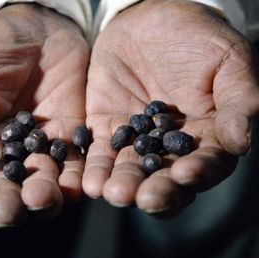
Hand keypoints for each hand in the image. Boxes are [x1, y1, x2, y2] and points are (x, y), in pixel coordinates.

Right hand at [0, 4, 88, 225]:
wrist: (38, 27)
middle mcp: (4, 154)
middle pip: (3, 190)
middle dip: (5, 204)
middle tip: (8, 210)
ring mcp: (38, 150)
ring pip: (39, 185)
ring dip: (41, 198)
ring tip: (41, 198)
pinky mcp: (68, 140)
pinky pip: (72, 166)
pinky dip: (74, 180)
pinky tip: (73, 188)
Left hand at [84, 0, 258, 215]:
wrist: (149, 17)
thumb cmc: (197, 38)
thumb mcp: (227, 62)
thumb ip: (238, 101)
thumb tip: (241, 142)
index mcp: (207, 136)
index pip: (206, 164)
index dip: (198, 172)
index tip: (186, 174)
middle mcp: (171, 147)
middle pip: (166, 178)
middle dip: (156, 191)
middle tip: (144, 198)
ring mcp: (136, 141)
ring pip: (131, 171)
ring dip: (122, 185)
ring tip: (113, 194)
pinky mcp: (106, 129)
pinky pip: (101, 152)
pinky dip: (95, 168)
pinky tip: (90, 182)